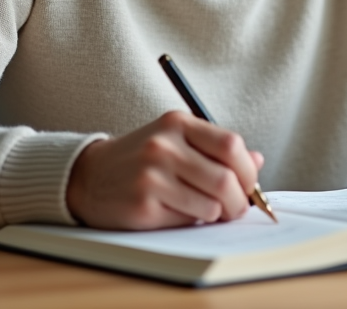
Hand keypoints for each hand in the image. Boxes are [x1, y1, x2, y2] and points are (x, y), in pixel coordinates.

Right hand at [66, 110, 264, 229]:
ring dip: (215, 214)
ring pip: (211, 205)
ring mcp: (151, 175)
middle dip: (239, 201)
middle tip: (236, 209)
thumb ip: (215, 149)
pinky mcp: (142, 204)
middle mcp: (164, 145)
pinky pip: (187, 220)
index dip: (249, 170)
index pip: (231, 145)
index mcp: (178, 123)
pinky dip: (192, 222)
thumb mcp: (176, 141)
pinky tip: (179, 213)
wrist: (88, 176)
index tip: (249, 185)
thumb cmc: (141, 159)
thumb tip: (258, 161)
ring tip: (205, 210)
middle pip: (225, 179)